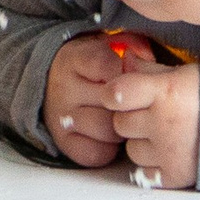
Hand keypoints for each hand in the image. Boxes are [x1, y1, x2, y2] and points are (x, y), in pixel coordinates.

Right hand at [42, 32, 132, 167]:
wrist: (53, 85)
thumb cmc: (91, 68)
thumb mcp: (105, 47)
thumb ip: (129, 46)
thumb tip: (147, 60)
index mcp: (73, 58)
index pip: (107, 65)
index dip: (127, 73)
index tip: (130, 76)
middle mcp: (63, 87)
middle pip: (111, 102)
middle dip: (128, 103)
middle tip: (130, 101)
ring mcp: (60, 116)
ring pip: (108, 129)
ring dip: (121, 127)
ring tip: (119, 117)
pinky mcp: (64, 142)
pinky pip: (97, 153)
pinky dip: (109, 148)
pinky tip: (108, 136)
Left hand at [103, 59, 199, 188]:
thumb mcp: (183, 72)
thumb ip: (150, 69)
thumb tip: (125, 61)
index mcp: (164, 91)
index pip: (116, 94)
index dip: (115, 94)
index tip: (121, 95)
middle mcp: (162, 122)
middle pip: (120, 124)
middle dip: (132, 119)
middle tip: (152, 115)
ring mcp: (168, 151)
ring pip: (131, 150)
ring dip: (142, 144)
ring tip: (164, 135)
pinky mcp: (175, 175)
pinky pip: (145, 173)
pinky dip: (153, 166)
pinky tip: (167, 154)